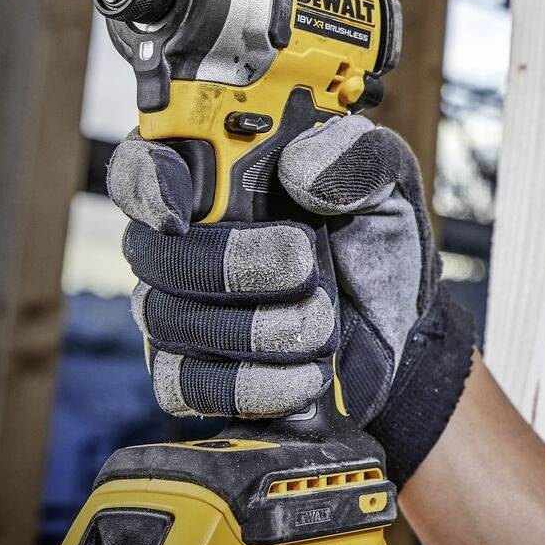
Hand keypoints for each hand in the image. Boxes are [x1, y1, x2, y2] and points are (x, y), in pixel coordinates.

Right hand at [106, 116, 476, 483]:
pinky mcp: (196, 375)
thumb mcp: (388, 181)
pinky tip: (308, 373)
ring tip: (324, 321)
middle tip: (303, 264)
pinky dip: (253, 383)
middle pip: (154, 254)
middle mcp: (181, 242)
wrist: (401, 324)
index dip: (146, 184)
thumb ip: (357, 157)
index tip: (178, 214)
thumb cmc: (374, 237)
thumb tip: (300, 168)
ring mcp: (180, 311)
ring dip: (256, 326)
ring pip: (170, 322)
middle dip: (229, 264)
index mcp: (213, 175)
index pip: (142, 165)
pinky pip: (186, 387)